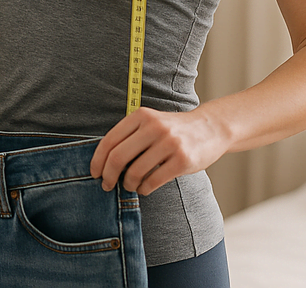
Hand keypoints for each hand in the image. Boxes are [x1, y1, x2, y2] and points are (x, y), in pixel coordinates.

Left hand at [89, 106, 228, 195]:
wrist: (210, 128)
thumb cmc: (174, 130)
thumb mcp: (151, 122)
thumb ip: (130, 135)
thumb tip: (103, 162)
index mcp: (141, 116)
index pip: (110, 140)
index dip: (97, 160)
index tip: (94, 173)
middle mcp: (154, 127)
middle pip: (118, 157)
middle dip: (108, 176)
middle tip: (107, 185)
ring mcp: (169, 143)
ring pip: (135, 172)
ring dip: (128, 184)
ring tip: (130, 185)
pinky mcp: (183, 160)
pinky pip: (153, 181)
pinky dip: (144, 189)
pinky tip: (144, 188)